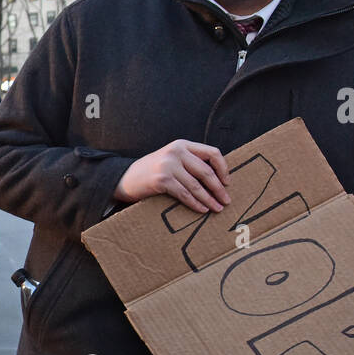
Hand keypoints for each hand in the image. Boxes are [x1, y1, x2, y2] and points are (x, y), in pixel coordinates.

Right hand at [114, 139, 230, 211]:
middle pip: (206, 171)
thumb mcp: (172, 159)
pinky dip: (195, 203)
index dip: (223, 168)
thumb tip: (218, 179)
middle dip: (219, 188)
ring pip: (196, 185)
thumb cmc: (153, 171)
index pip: (212, 153)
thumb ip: (191, 162)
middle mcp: (176, 151)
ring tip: (217, 208)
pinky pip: (184, 194)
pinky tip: (202, 210)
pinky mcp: (162, 180)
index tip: (227, 182)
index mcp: (183, 144)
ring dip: (209, 199)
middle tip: (226, 200)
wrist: (126, 177)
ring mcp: (168, 165)